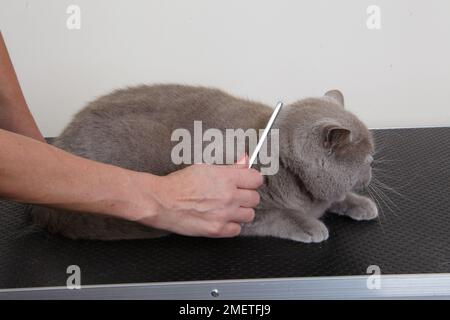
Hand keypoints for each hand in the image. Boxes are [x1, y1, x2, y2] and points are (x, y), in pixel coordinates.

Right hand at [131, 155, 262, 237]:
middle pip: (255, 198)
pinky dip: (232, 225)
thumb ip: (230, 167)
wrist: (162, 201)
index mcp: (227, 178)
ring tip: (228, 208)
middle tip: (235, 196)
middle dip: (246, 196)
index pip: (256, 179)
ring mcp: (224, 214)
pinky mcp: (217, 230)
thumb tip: (245, 160)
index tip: (246, 182)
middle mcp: (229, 196)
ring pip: (250, 215)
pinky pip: (237, 230)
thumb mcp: (205, 168)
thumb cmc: (180, 183)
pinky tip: (222, 219)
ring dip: (241, 211)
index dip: (251, 180)